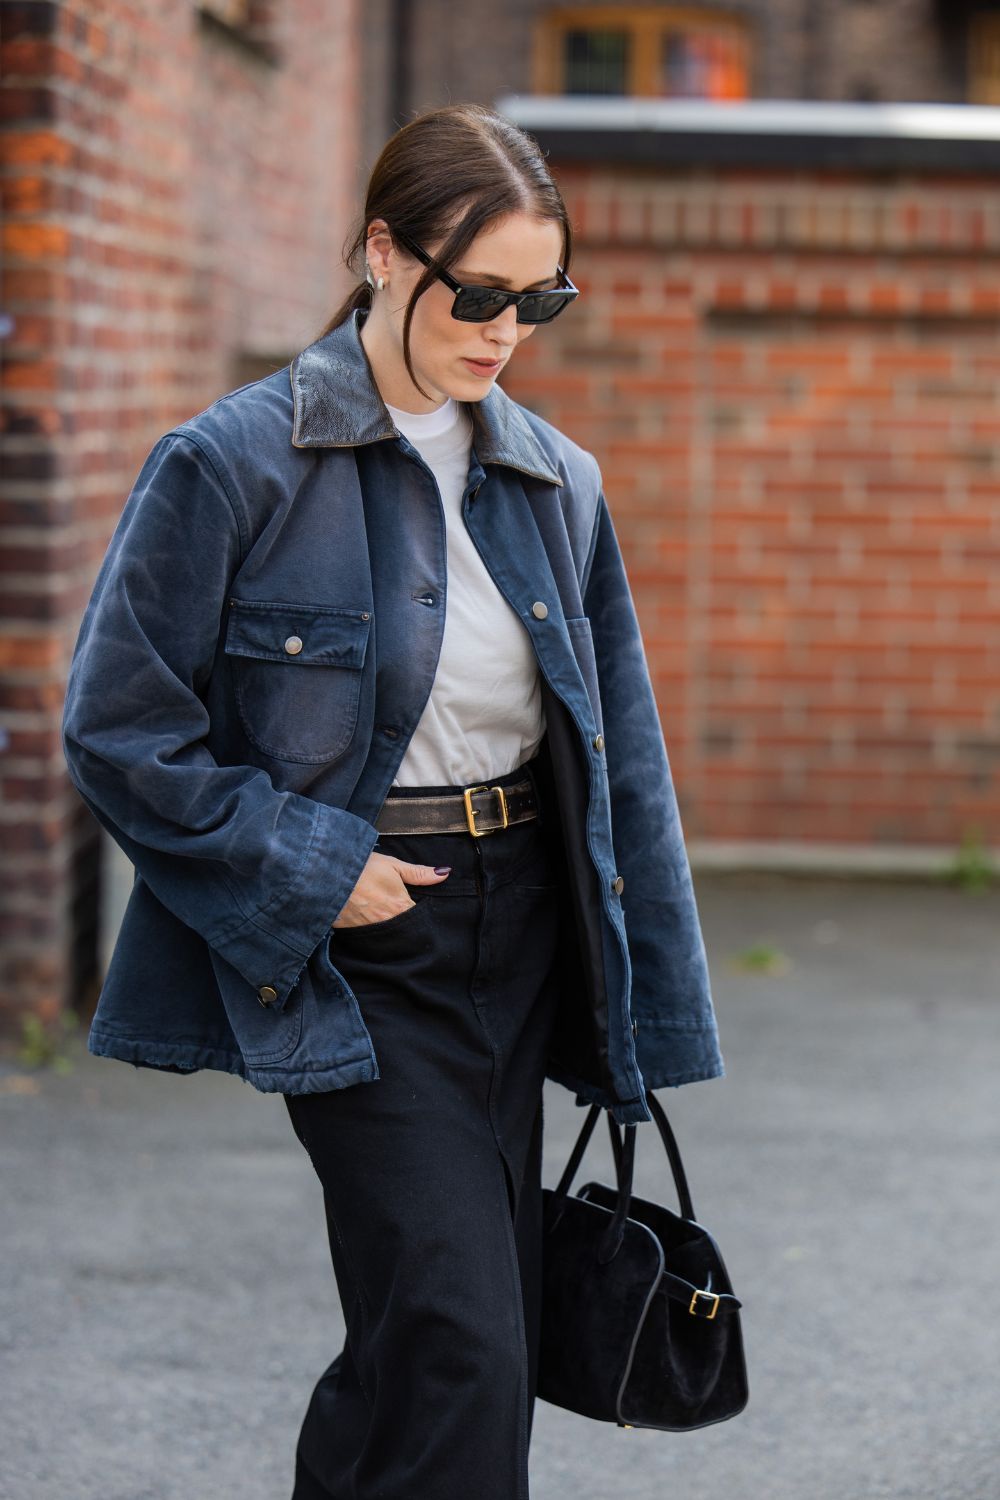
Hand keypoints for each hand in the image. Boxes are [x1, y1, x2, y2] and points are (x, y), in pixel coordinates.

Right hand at [331, 851, 450, 928]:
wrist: (325, 872)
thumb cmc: (362, 867)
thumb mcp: (392, 865)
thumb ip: (419, 873)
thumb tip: (444, 874)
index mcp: (400, 907)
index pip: (418, 920)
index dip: (419, 915)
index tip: (416, 908)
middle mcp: (386, 924)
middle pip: (403, 930)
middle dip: (403, 924)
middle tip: (395, 911)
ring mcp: (368, 931)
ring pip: (384, 935)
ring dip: (385, 927)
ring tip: (379, 913)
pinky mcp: (350, 933)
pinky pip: (365, 937)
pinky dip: (367, 930)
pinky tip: (364, 919)